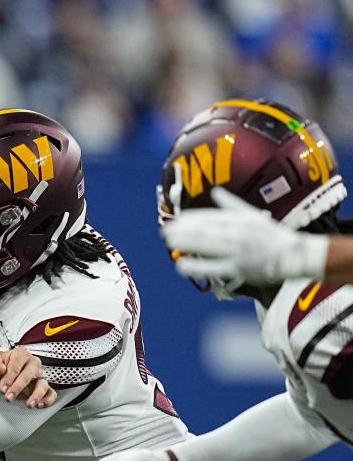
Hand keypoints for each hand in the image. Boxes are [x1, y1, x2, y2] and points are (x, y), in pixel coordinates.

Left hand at [0, 348, 55, 408]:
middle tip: (8, 397)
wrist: (0, 372)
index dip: (9, 378)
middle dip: (18, 388)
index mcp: (21, 354)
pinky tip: (39, 405)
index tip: (2, 388)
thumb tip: (1, 369)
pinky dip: (47, 400)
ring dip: (36, 395)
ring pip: (42, 384)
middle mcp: (32, 363)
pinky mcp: (42, 386)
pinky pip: (50, 393)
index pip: (17, 365)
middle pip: (28, 375)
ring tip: (28, 404)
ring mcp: (39, 375)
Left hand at [161, 187, 327, 282]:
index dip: (192, 219)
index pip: (211, 217)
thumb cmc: (272, 235)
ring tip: (170, 242)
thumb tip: (215, 191)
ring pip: (208, 246)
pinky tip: (181, 265)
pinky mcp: (238, 269)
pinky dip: (197, 266)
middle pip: (206, 230)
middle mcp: (237, 234)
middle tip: (166, 231)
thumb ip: (232, 205)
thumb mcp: (253, 215)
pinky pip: (214, 268)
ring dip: (187, 243)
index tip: (177, 220)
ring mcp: (237, 251)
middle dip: (184, 230)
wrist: (295, 255)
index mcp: (240, 220)